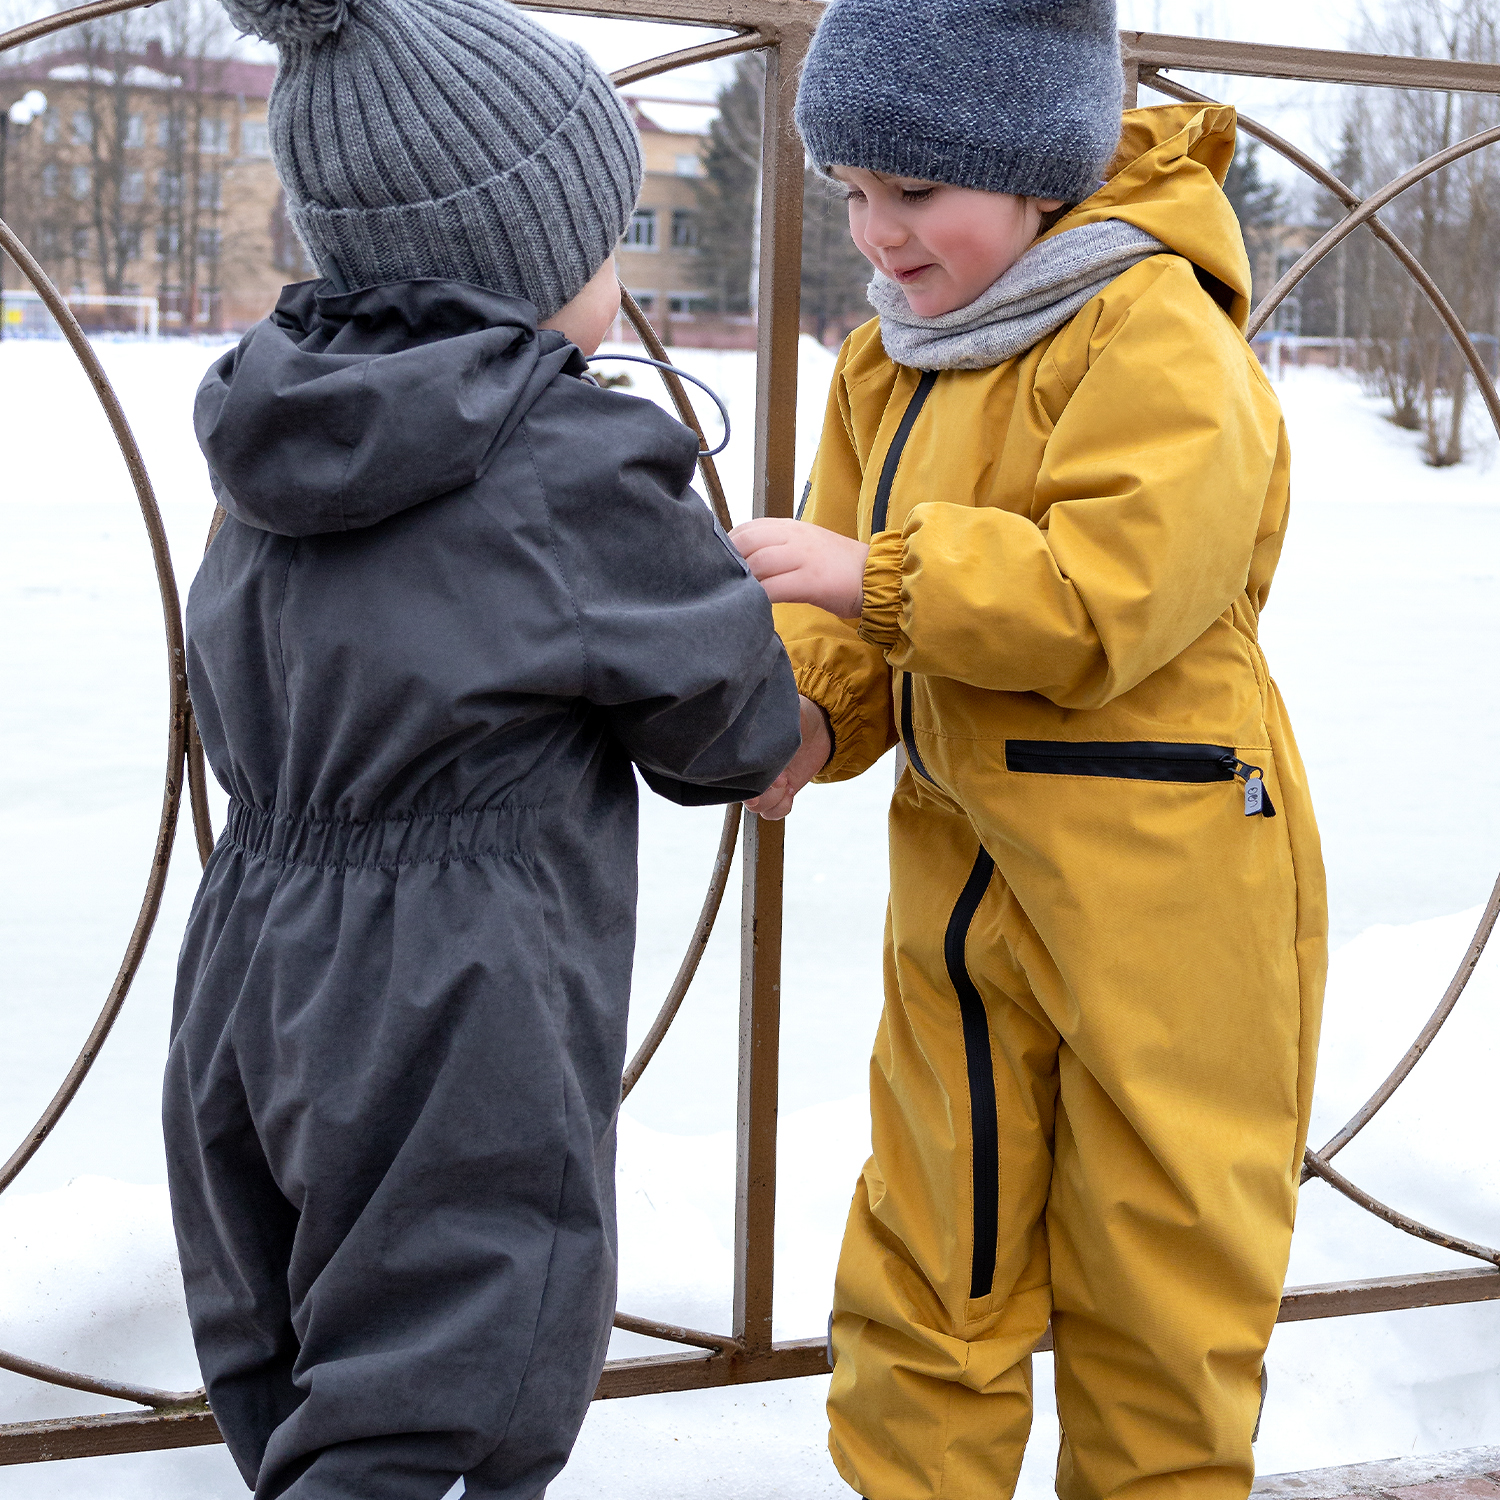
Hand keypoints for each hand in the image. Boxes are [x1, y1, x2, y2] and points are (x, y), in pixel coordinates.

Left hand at [729, 518, 869, 618]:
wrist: (876, 577)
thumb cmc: (839, 567)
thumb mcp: (807, 548)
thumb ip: (779, 549)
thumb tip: (747, 562)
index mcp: (792, 528)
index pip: (750, 527)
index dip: (730, 543)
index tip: (721, 561)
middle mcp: (795, 537)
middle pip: (749, 542)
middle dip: (731, 561)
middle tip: (724, 582)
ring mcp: (804, 557)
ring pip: (759, 563)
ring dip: (744, 580)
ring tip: (737, 595)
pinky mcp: (812, 581)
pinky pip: (775, 588)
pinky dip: (760, 597)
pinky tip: (755, 606)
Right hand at [744, 695, 832, 819]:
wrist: (821, 728)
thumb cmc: (799, 715)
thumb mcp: (787, 715)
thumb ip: (775, 723)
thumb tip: (763, 725)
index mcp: (746, 750)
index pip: (733, 771)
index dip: (747, 778)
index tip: (768, 771)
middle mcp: (752, 768)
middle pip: (743, 794)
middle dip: (762, 792)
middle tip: (782, 779)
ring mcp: (765, 783)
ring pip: (757, 807)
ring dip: (773, 800)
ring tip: (787, 782)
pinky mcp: (779, 793)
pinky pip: (772, 813)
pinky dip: (781, 807)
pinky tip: (791, 790)